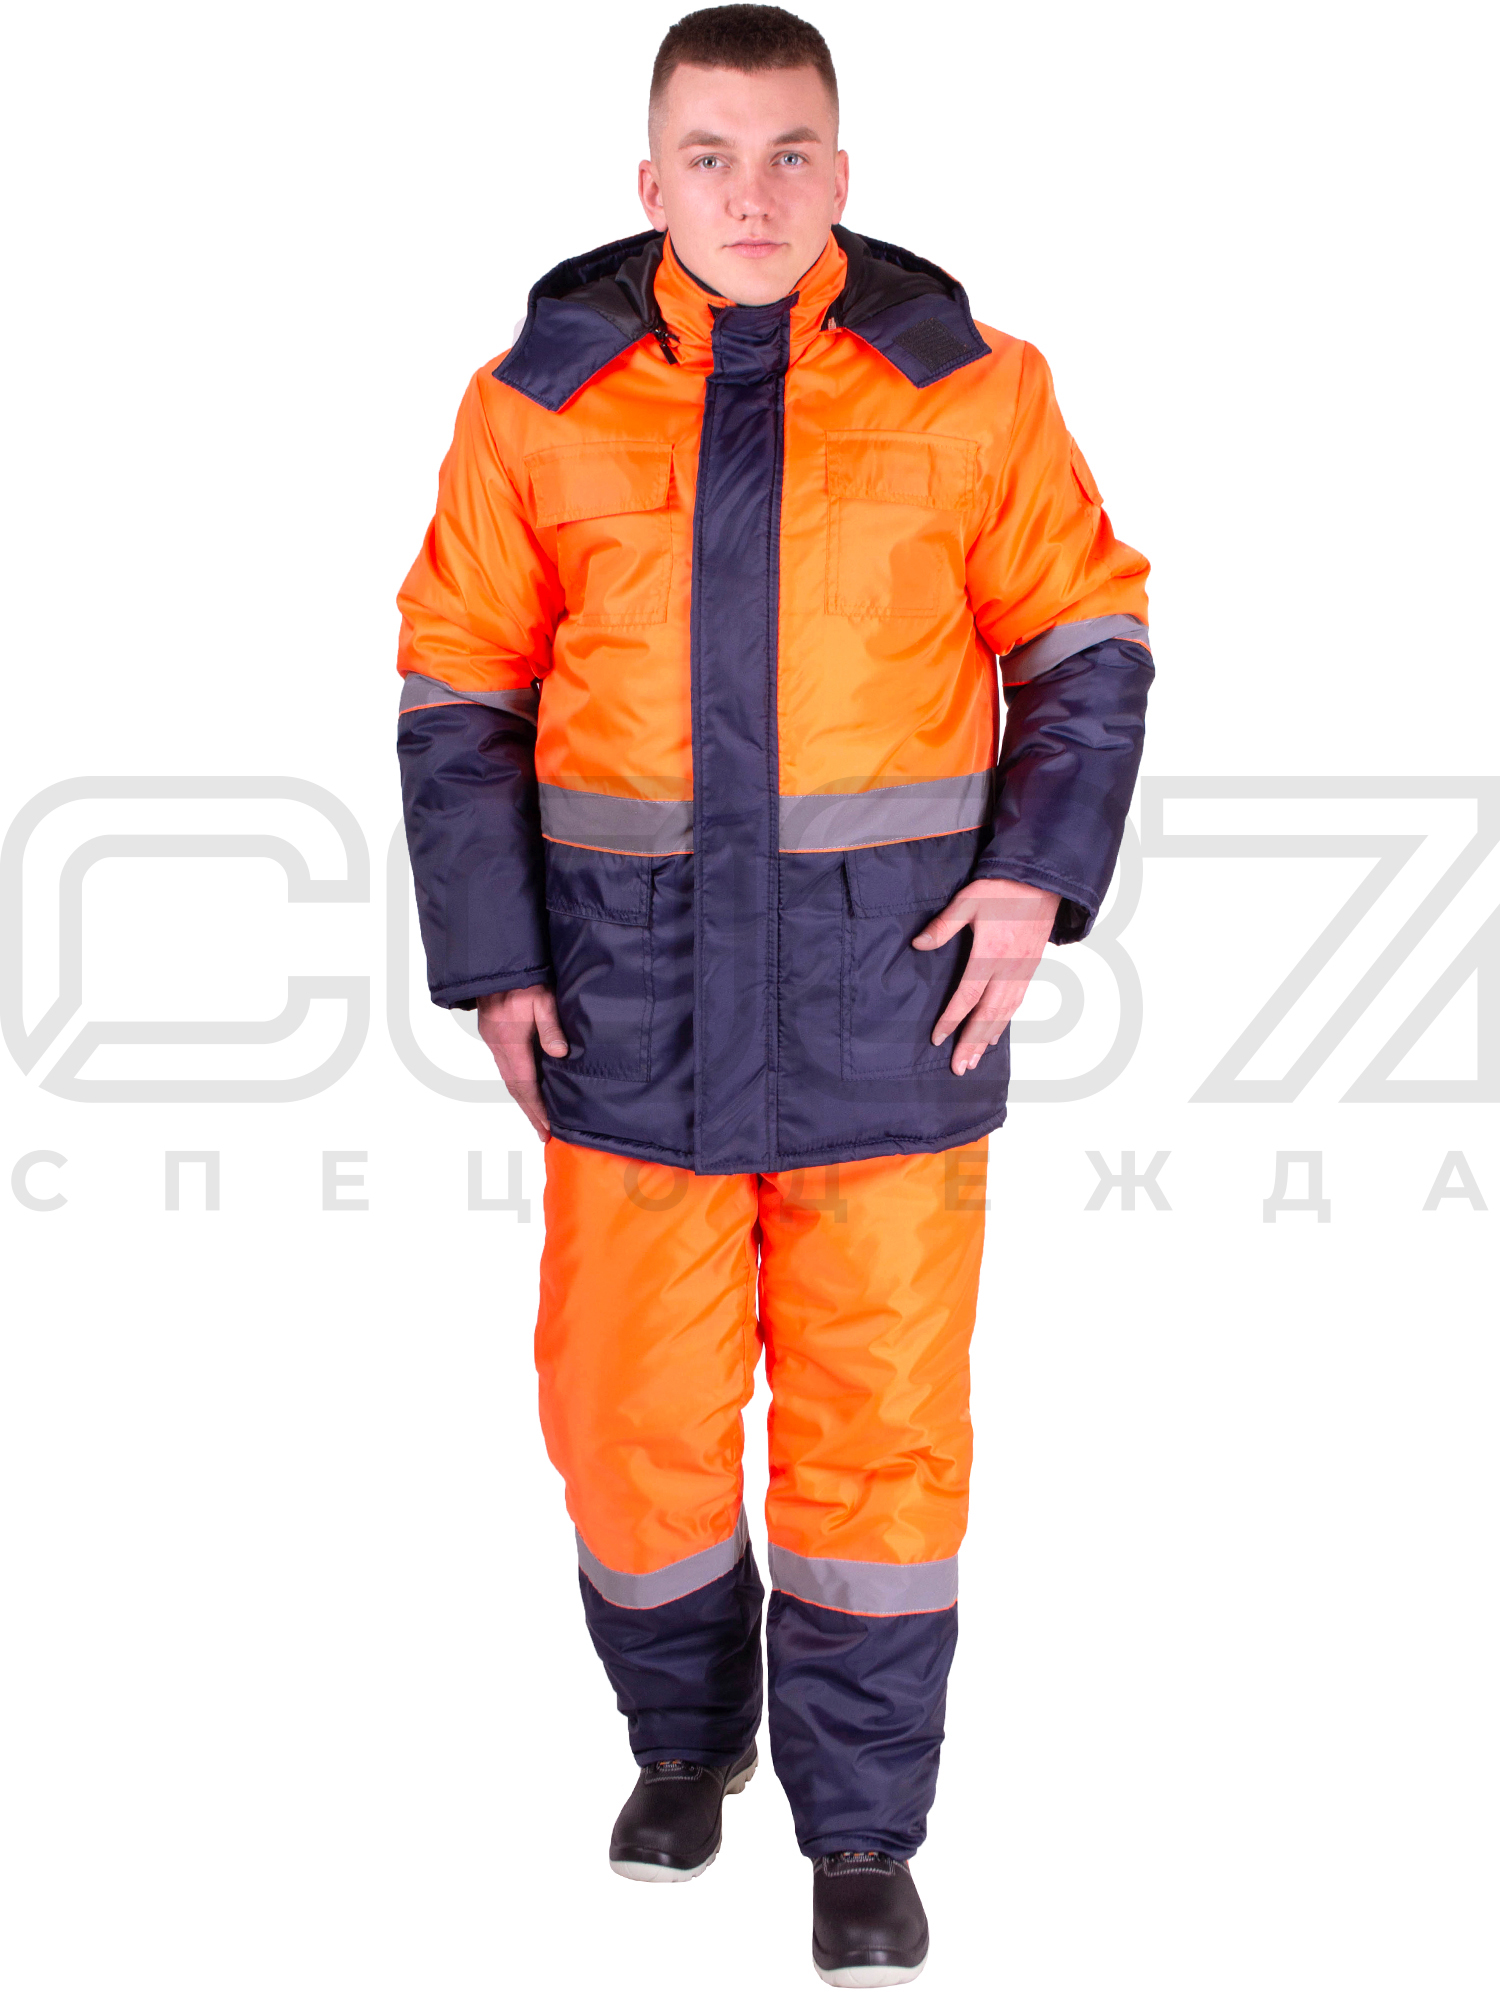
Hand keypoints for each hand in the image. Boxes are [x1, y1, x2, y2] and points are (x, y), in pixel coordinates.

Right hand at [475, 984, 567, 1140]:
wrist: (495, 962)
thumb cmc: (522, 979)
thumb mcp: (542, 999)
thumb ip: (551, 1027)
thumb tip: (559, 1054)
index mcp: (510, 1042)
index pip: (524, 1085)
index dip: (536, 1109)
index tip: (546, 1128)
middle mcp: (498, 1046)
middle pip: (514, 1087)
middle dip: (530, 1112)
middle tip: (542, 1132)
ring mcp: (493, 1040)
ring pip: (508, 1078)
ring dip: (523, 1099)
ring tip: (537, 1117)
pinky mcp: (493, 1033)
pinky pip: (505, 1066)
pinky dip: (516, 1082)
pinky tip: (527, 1087)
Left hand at [912, 877, 1060, 1075]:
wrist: (1041, 881)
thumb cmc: (1002, 889)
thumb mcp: (967, 901)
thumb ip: (943, 926)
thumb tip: (918, 945)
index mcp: (990, 954)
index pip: (967, 996)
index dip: (952, 1020)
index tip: (938, 1038)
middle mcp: (1009, 969)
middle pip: (988, 1014)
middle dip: (972, 1043)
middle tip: (960, 1067)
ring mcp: (1022, 971)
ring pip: (1005, 1013)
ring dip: (988, 1038)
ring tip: (975, 1060)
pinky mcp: (1031, 969)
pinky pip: (1017, 1002)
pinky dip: (1005, 1022)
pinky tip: (995, 1033)